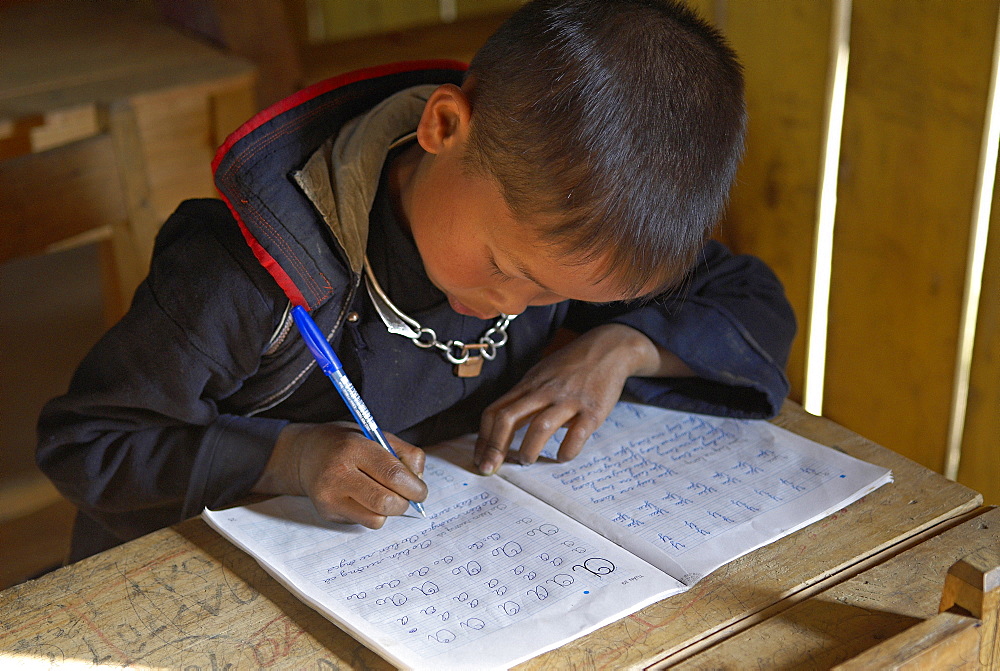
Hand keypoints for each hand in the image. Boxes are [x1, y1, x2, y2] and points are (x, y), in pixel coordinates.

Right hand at [256, 421, 426, 527]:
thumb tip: (418, 481)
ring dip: (388, 512)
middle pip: (386, 502)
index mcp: (354, 448)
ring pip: (376, 519)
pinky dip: (372, 515)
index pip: (393, 474)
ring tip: (384, 496)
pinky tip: (365, 499)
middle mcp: (338, 473)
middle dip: (405, 503)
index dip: (414, 487)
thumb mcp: (374, 434)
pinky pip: (362, 522)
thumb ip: (403, 453)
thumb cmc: (347, 443)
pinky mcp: (327, 513)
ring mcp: (330, 496)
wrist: (305, 454)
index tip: (420, 490)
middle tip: (407, 497)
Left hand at [474, 324, 693, 474]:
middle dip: (495, 447)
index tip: (480, 459)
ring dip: (528, 449)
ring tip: (526, 461)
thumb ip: (523, 399)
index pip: (495, 411)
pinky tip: (562, 457)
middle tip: (490, 469)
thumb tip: (502, 430)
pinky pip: (577, 434)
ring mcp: (568, 400)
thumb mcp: (540, 375)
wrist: (608, 348)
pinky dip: (566, 450)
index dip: (484, 438)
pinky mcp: (592, 410)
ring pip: (540, 426)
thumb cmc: (570, 367)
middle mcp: (544, 391)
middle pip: (509, 418)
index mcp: (528, 385)